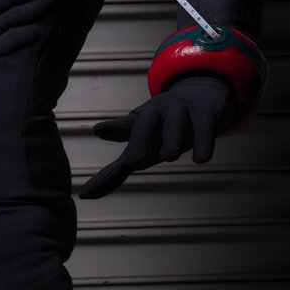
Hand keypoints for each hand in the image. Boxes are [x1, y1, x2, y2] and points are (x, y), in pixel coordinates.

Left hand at [78, 75, 235, 198]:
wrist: (200, 96)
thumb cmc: (162, 127)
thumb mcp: (141, 144)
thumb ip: (117, 168)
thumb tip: (85, 193)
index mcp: (139, 120)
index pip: (123, 128)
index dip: (112, 129)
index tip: (98, 130)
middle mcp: (157, 112)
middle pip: (145, 123)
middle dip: (139, 141)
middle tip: (134, 162)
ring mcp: (180, 111)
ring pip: (174, 124)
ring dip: (170, 140)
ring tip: (168, 157)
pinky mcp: (204, 114)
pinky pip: (204, 128)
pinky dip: (203, 143)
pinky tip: (201, 159)